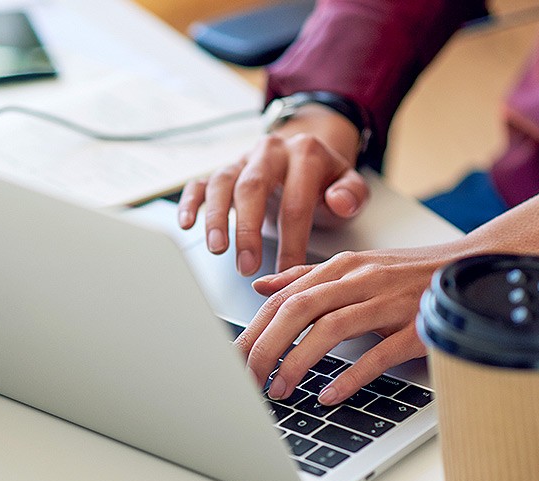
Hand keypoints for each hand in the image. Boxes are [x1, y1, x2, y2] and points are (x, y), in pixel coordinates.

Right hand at [176, 105, 368, 275]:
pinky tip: (186, 223)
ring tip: (217, 249)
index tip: (288, 271)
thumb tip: (338, 201)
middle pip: (253, 187)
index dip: (292, 239)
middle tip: (247, 266)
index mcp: (305, 153)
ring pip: (223, 183)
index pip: (296, 201)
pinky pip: (202, 182)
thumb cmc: (326, 181)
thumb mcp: (350, 185)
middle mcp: (271, 151)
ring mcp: (244, 160)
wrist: (307, 154)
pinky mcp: (225, 169)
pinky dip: (190, 202)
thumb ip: (352, 195)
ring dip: (216, 218)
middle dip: (248, 229)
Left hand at [234, 246, 463, 404]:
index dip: (254, 328)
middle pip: (298, 309)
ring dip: (298, 361)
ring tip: (279, 389)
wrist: (476, 267)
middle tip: (247, 379)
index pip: (284, 297)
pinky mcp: (418, 327)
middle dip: (266, 346)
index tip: (233, 357)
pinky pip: (379, 354)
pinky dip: (351, 376)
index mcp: (342, 267)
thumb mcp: (355, 268)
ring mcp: (390, 302)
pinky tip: (329, 395)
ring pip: (331, 327)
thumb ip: (306, 278)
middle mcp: (361, 280)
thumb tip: (261, 287)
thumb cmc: (410, 273)